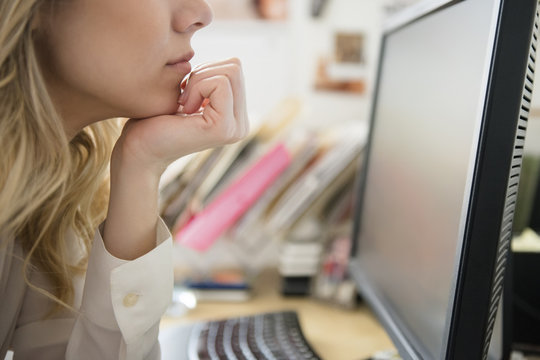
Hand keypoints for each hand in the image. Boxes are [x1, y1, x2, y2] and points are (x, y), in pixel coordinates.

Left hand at [113, 58, 248, 175]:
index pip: (235, 67)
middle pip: (235, 67)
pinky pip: (220, 84)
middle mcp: (242, 124)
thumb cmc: (154, 119)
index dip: (204, 70)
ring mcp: (236, 128)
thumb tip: (232, 63)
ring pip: (230, 72)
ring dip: (198, 81)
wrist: (139, 147)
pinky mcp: (225, 128)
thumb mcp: (190, 91)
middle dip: (203, 73)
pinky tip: (184, 109)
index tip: (185, 93)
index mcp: (236, 116)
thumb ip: (212, 79)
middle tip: (183, 97)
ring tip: (183, 104)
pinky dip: (197, 88)